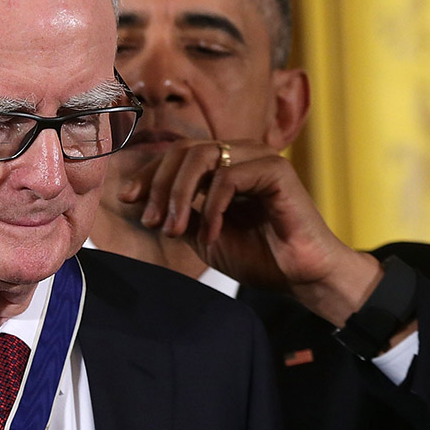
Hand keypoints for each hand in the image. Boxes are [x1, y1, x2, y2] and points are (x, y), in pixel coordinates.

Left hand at [120, 139, 381, 325]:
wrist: (301, 277)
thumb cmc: (260, 256)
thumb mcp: (205, 235)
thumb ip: (182, 213)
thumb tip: (145, 202)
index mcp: (223, 166)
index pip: (176, 155)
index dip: (149, 175)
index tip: (128, 200)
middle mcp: (241, 154)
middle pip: (183, 152)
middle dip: (159, 186)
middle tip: (151, 221)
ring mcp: (259, 158)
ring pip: (202, 158)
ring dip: (180, 194)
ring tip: (174, 229)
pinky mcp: (277, 170)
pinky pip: (230, 178)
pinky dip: (213, 208)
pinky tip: (211, 235)